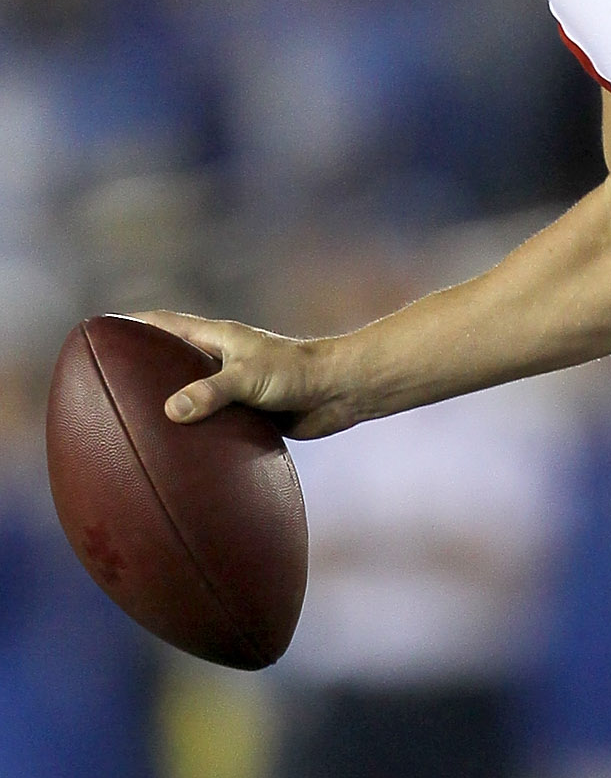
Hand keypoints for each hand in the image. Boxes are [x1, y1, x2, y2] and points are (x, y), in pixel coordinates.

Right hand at [132, 314, 351, 438]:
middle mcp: (222, 359)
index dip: (133, 326)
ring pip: (195, 396)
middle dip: (145, 370)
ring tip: (137, 425)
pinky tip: (180, 453)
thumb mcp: (247, 378)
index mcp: (216, 337)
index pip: (164, 324)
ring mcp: (235, 387)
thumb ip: (210, 392)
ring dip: (174, 407)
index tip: (103, 332)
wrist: (339, 392)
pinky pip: (215, 422)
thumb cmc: (296, 373)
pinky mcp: (249, 412)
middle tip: (110, 385)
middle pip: (174, 361)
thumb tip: (170, 412)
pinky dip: (199, 433)